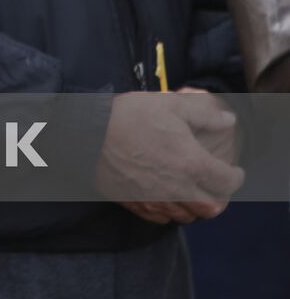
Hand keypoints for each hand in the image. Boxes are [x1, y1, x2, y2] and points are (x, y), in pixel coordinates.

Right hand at [94, 91, 243, 223]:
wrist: (86, 133)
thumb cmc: (129, 116)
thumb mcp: (170, 105)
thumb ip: (204, 114)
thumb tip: (228, 120)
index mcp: (191, 164)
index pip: (227, 182)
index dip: (236, 176)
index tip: (234, 170)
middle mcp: (177, 189)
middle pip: (211, 208)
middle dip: (219, 198)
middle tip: (215, 185)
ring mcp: (155, 200)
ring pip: (187, 216)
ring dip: (195, 207)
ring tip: (192, 193)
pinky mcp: (135, 204)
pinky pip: (161, 219)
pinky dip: (170, 212)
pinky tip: (167, 199)